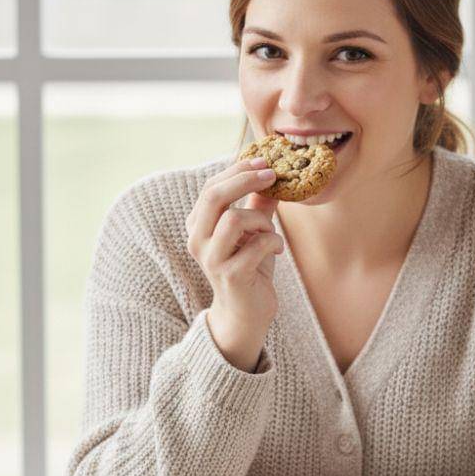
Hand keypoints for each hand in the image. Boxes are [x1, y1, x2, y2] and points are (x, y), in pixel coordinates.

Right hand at [186, 156, 282, 326]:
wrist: (246, 313)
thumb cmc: (249, 268)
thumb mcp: (254, 231)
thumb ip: (258, 204)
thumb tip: (273, 174)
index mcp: (199, 226)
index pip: (211, 187)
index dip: (237, 170)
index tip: (264, 162)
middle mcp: (197, 241)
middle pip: (214, 196)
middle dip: (245, 180)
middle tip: (272, 175)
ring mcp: (211, 259)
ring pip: (233, 219)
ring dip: (261, 220)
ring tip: (270, 232)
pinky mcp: (230, 275)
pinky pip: (256, 245)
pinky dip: (273, 242)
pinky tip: (277, 251)